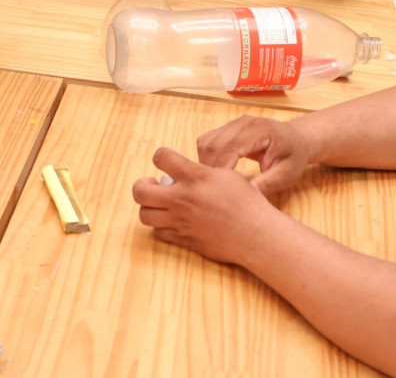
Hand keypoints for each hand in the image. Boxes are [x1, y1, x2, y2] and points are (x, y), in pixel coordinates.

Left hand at [132, 147, 287, 265]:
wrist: (256, 234)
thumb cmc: (247, 203)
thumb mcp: (226, 175)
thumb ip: (201, 172)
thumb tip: (186, 172)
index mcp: (194, 177)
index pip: (160, 157)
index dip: (161, 157)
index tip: (166, 161)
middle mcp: (182, 198)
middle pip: (140, 191)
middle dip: (142, 186)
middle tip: (153, 185)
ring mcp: (180, 221)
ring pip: (144, 215)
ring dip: (149, 207)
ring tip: (161, 204)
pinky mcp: (184, 239)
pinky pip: (159, 233)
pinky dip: (162, 226)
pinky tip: (173, 221)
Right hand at [197, 115, 314, 196]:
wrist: (296, 139)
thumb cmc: (293, 156)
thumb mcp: (287, 174)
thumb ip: (267, 183)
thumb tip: (244, 196)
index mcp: (260, 130)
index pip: (231, 148)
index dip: (222, 169)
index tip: (219, 189)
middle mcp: (243, 122)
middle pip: (213, 145)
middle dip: (210, 169)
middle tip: (214, 190)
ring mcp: (233, 123)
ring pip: (206, 143)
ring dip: (205, 163)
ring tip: (215, 182)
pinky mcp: (227, 128)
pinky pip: (207, 142)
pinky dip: (207, 158)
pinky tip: (216, 171)